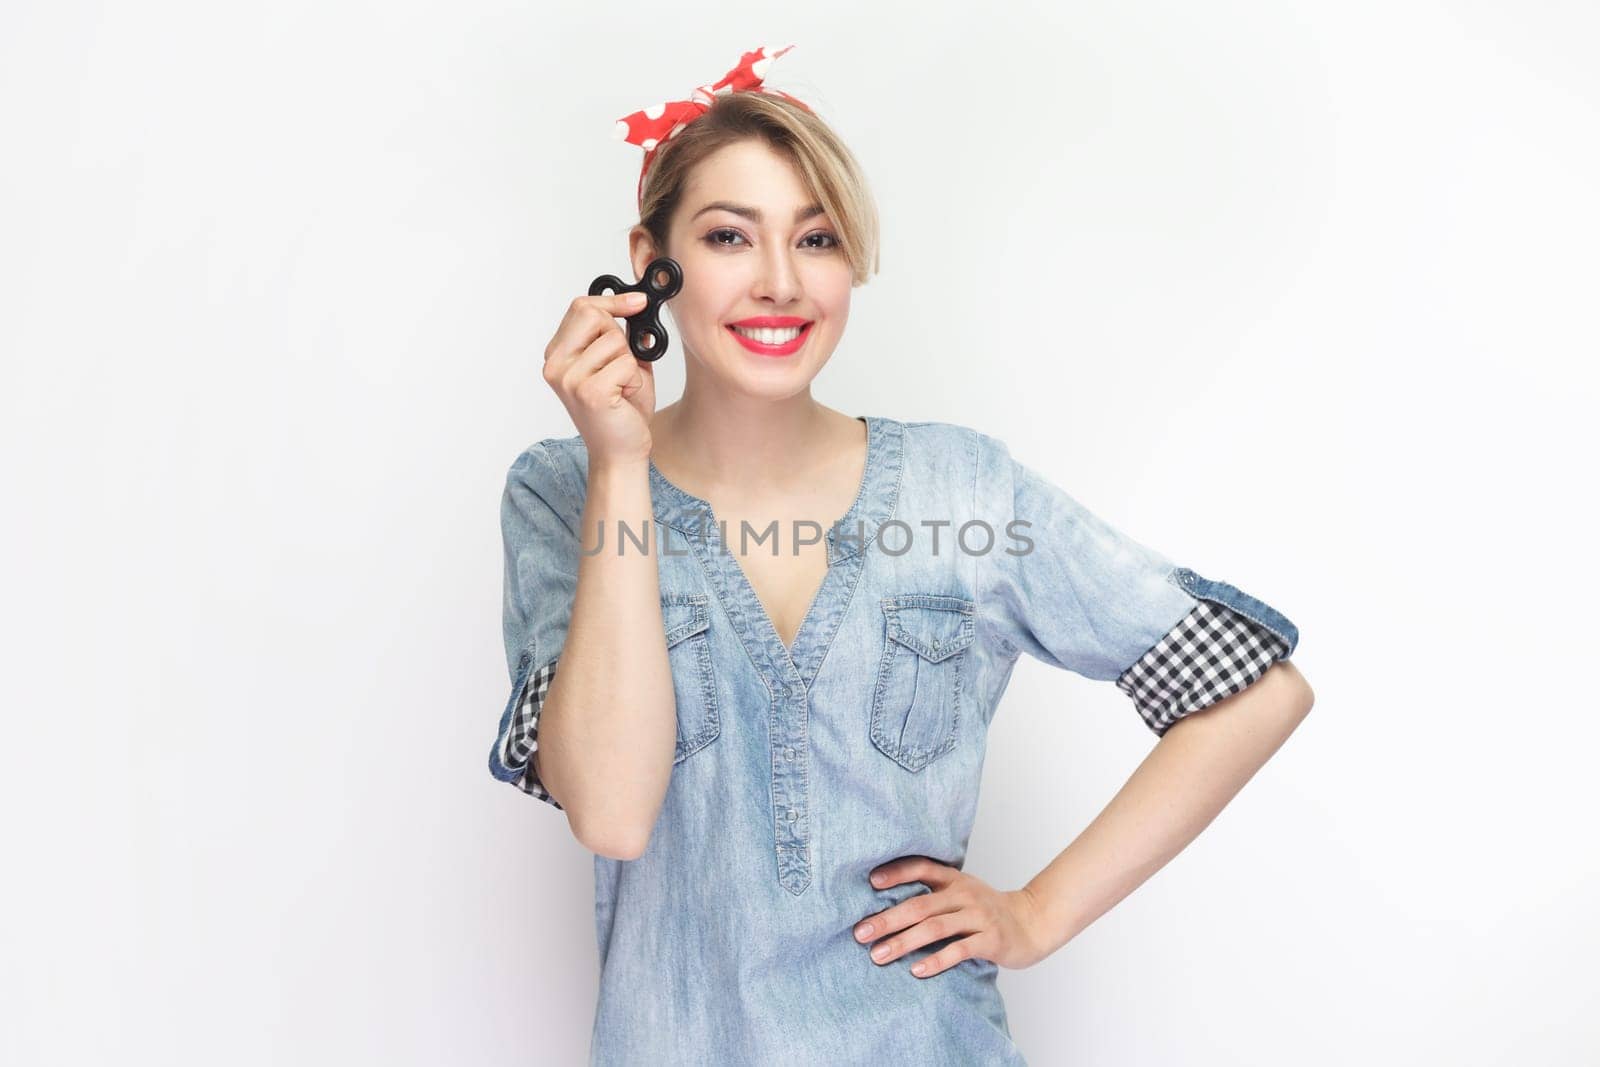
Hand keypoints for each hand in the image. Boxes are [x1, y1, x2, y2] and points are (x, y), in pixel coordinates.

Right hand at [542, 289, 656, 467]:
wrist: (621, 452)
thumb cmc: (622, 410)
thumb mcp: (622, 362)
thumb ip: (622, 334)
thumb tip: (636, 303)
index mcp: (558, 355)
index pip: (581, 307)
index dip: (612, 301)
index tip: (638, 303)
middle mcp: (556, 365)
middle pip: (594, 315)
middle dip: (619, 337)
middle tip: (622, 366)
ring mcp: (568, 378)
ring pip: (615, 341)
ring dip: (630, 364)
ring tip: (621, 387)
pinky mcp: (588, 392)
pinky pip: (626, 363)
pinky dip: (635, 379)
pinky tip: (624, 397)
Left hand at [854, 857, 1054, 977]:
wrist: (1032, 923)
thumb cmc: (987, 911)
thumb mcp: (962, 893)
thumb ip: (933, 895)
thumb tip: (885, 906)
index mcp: (954, 879)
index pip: (921, 867)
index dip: (896, 873)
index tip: (870, 883)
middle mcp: (964, 894)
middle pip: (919, 905)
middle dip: (887, 919)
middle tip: (860, 933)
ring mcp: (978, 917)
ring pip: (935, 928)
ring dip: (903, 942)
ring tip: (879, 955)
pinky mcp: (990, 940)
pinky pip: (959, 950)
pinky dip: (936, 960)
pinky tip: (916, 971)